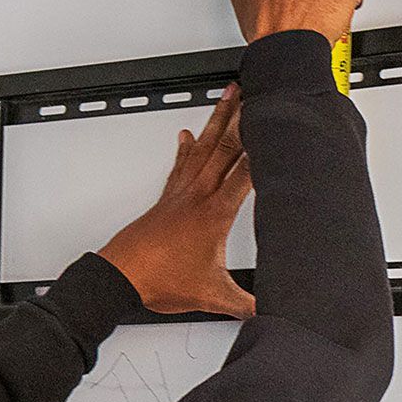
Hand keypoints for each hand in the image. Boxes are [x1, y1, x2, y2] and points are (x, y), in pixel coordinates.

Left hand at [97, 84, 254, 318]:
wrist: (121, 276)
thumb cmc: (159, 279)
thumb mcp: (211, 296)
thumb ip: (245, 304)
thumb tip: (269, 310)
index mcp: (214, 214)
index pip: (247, 173)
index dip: (265, 148)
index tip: (279, 126)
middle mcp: (198, 196)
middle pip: (226, 147)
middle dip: (243, 117)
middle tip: (255, 91)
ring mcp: (181, 194)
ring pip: (204, 147)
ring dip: (218, 119)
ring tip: (228, 96)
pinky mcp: (167, 198)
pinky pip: (181, 164)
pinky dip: (187, 146)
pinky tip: (187, 134)